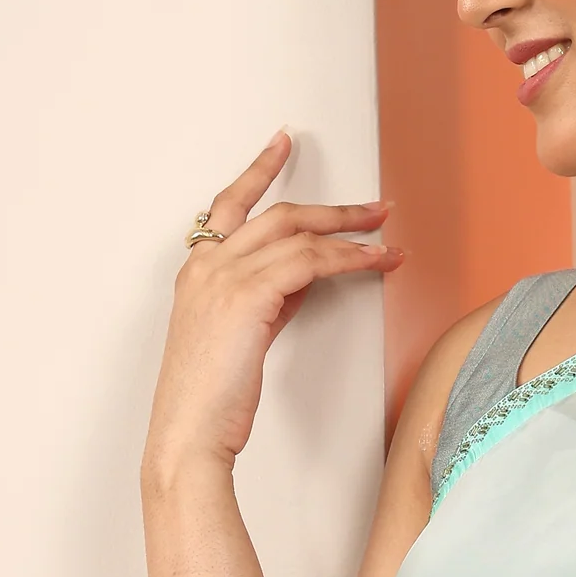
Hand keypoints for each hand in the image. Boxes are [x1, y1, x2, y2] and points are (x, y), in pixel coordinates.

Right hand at [143, 132, 402, 479]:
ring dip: (350, 232)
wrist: (189, 433)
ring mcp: (224, 277)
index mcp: (198, 271)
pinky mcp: (247, 296)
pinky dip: (345, 258)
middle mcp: (207, 265)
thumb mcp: (240, 337)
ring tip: (386, 235)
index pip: (230, 205)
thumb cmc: (212, 397)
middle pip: (277, 213)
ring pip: (297, 233)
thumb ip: (267, 300)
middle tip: (374, 207)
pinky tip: (373, 261)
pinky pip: (307, 261)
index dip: (259, 170)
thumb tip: (303, 278)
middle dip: (332, 207)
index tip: (283, 143)